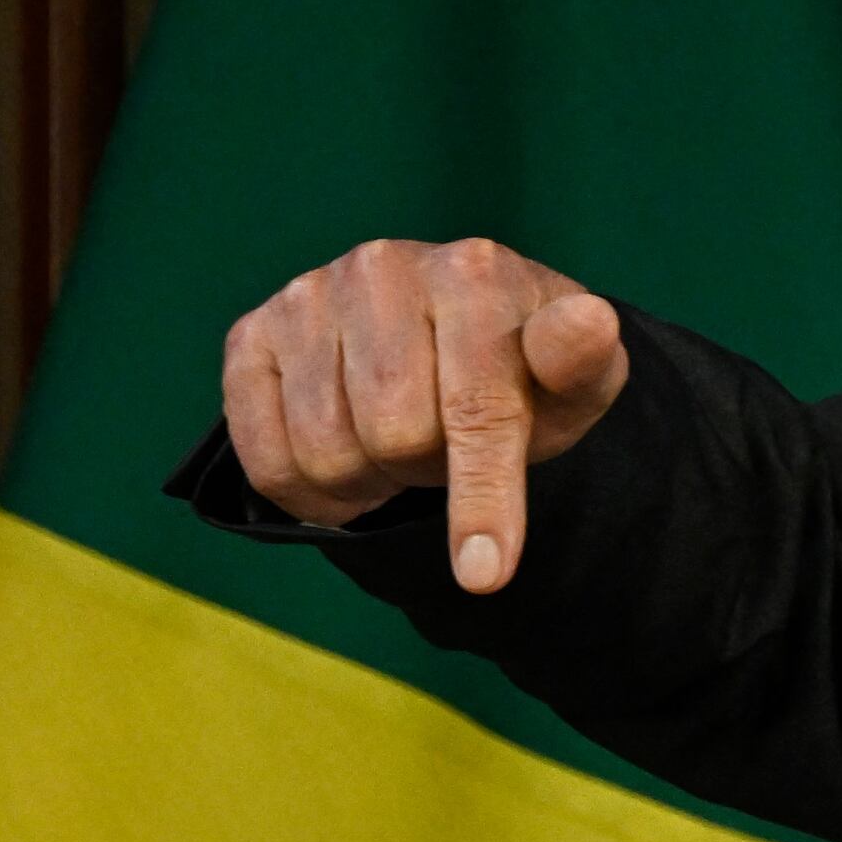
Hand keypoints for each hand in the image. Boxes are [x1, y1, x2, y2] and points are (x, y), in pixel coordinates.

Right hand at [217, 237, 631, 591]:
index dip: (482, 497)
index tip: (486, 573)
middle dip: (427, 471)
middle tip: (444, 451)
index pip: (476, 407)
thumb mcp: (574, 380)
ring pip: (326, 453)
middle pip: (395, 438)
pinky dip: (308, 493)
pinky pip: (265, 456)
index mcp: (473, 272)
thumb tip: (590, 324)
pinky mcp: (251, 334)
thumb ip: (583, 363)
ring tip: (396, 449)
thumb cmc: (521, 373)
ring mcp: (307, 296)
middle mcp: (381, 268)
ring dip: (369, 483)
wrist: (453, 335)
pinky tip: (345, 462)